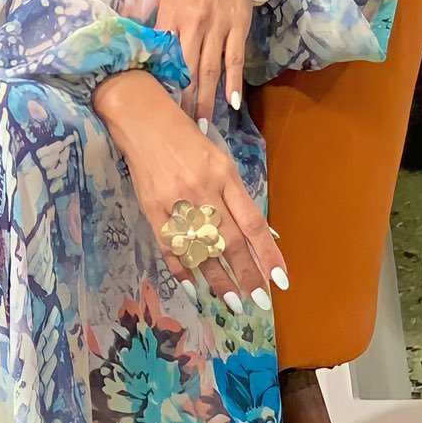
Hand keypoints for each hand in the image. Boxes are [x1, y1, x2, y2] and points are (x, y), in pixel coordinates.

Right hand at [92, 70, 286, 310]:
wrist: (141, 120)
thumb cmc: (186, 137)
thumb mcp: (219, 159)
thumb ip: (236, 196)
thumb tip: (261, 234)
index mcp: (224, 174)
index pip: (252, 223)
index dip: (268, 254)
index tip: (280, 280)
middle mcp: (202, 190)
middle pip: (229, 242)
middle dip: (247, 275)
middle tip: (259, 301)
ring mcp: (175, 202)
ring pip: (201, 250)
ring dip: (219, 280)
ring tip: (233, 303)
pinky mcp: (152, 209)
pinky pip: (171, 247)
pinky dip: (183, 270)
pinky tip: (195, 288)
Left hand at [155, 0, 257, 123]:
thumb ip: (161, 22)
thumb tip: (146, 51)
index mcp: (171, 14)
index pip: (162, 56)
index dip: (158, 83)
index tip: (153, 108)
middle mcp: (194, 23)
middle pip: (186, 70)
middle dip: (180, 102)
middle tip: (176, 131)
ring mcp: (219, 26)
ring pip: (210, 70)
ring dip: (205, 100)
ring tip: (200, 125)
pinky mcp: (239, 26)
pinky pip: (235, 59)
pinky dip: (234, 82)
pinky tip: (232, 103)